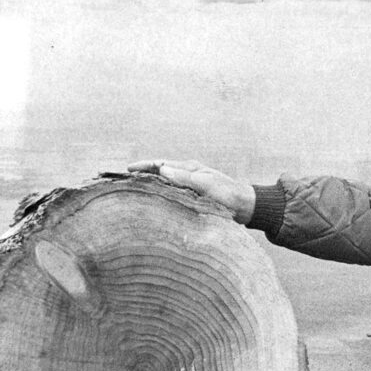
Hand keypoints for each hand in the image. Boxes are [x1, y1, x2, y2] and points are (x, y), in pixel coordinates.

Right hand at [128, 159, 255, 224]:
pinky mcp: (194, 198)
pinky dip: (161, 197)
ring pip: (165, 184)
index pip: (160, 163)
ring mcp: (190, 186)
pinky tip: (154, 204)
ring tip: (134, 193)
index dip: (143, 166)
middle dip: (143, 176)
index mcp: (189, 168)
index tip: (127, 170)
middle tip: (124, 183)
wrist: (245, 207)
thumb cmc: (227, 194)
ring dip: (151, 187)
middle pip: (160, 173)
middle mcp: (188, 175)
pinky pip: (172, 195)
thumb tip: (162, 169)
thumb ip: (184, 178)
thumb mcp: (205, 185)